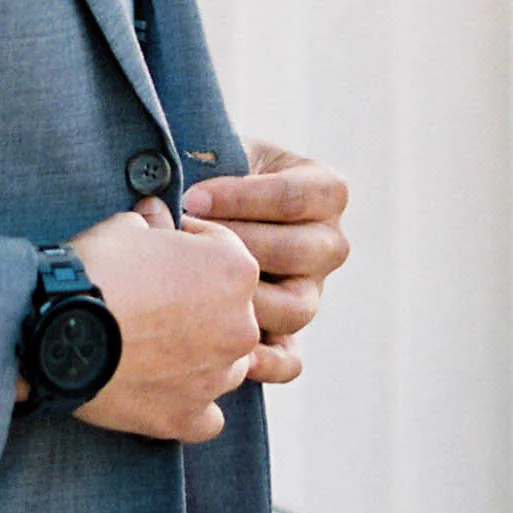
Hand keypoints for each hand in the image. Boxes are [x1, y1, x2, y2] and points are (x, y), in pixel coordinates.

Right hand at [54, 199, 260, 442]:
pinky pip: (207, 415)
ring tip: (154, 344)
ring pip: (225, 363)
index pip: (223, 249)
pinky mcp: (188, 416)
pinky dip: (190, 403)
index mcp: (235, 271)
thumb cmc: (98, 269)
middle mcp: (240, 327)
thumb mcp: (128, 227)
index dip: (188, 244)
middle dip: (200, 302)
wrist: (59, 329)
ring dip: (201, 354)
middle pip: (231, 310)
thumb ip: (155, 223)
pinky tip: (163, 387)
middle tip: (154, 297)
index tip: (161, 248)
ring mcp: (216, 377)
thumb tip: (156, 214)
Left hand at [181, 142, 349, 385]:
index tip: (190, 198)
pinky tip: (225, 350)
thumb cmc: (213, 171)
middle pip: (297, 252)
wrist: (205, 211)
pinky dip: (264, 362)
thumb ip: (213, 154)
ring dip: (243, 299)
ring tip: (198, 288)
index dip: (240, 198)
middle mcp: (329, 243)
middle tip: (187, 239)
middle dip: (236, 245)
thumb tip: (183, 182)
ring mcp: (313, 291)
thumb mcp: (222, 149)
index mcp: (325, 190)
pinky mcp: (290, 332)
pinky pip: (290, 359)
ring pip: (296, 308)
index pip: (294, 197)